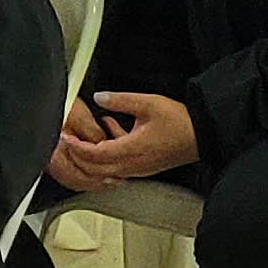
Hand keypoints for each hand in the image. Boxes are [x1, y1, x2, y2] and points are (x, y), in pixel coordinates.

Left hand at [65, 91, 200, 184]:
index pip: (94, 155)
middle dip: (78, 155)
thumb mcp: (148, 103)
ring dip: (92, 155)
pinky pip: (118, 165)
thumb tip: (100, 97)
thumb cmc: (181, 122)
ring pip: (106, 169)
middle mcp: (133, 164)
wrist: (203, 135)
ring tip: (84, 137)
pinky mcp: (144, 166)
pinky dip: (108, 152)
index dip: (76, 147)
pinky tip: (111, 131)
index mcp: (131, 150)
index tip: (65, 138)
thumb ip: (120, 100)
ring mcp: (139, 168)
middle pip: (96, 168)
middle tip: (67, 141)